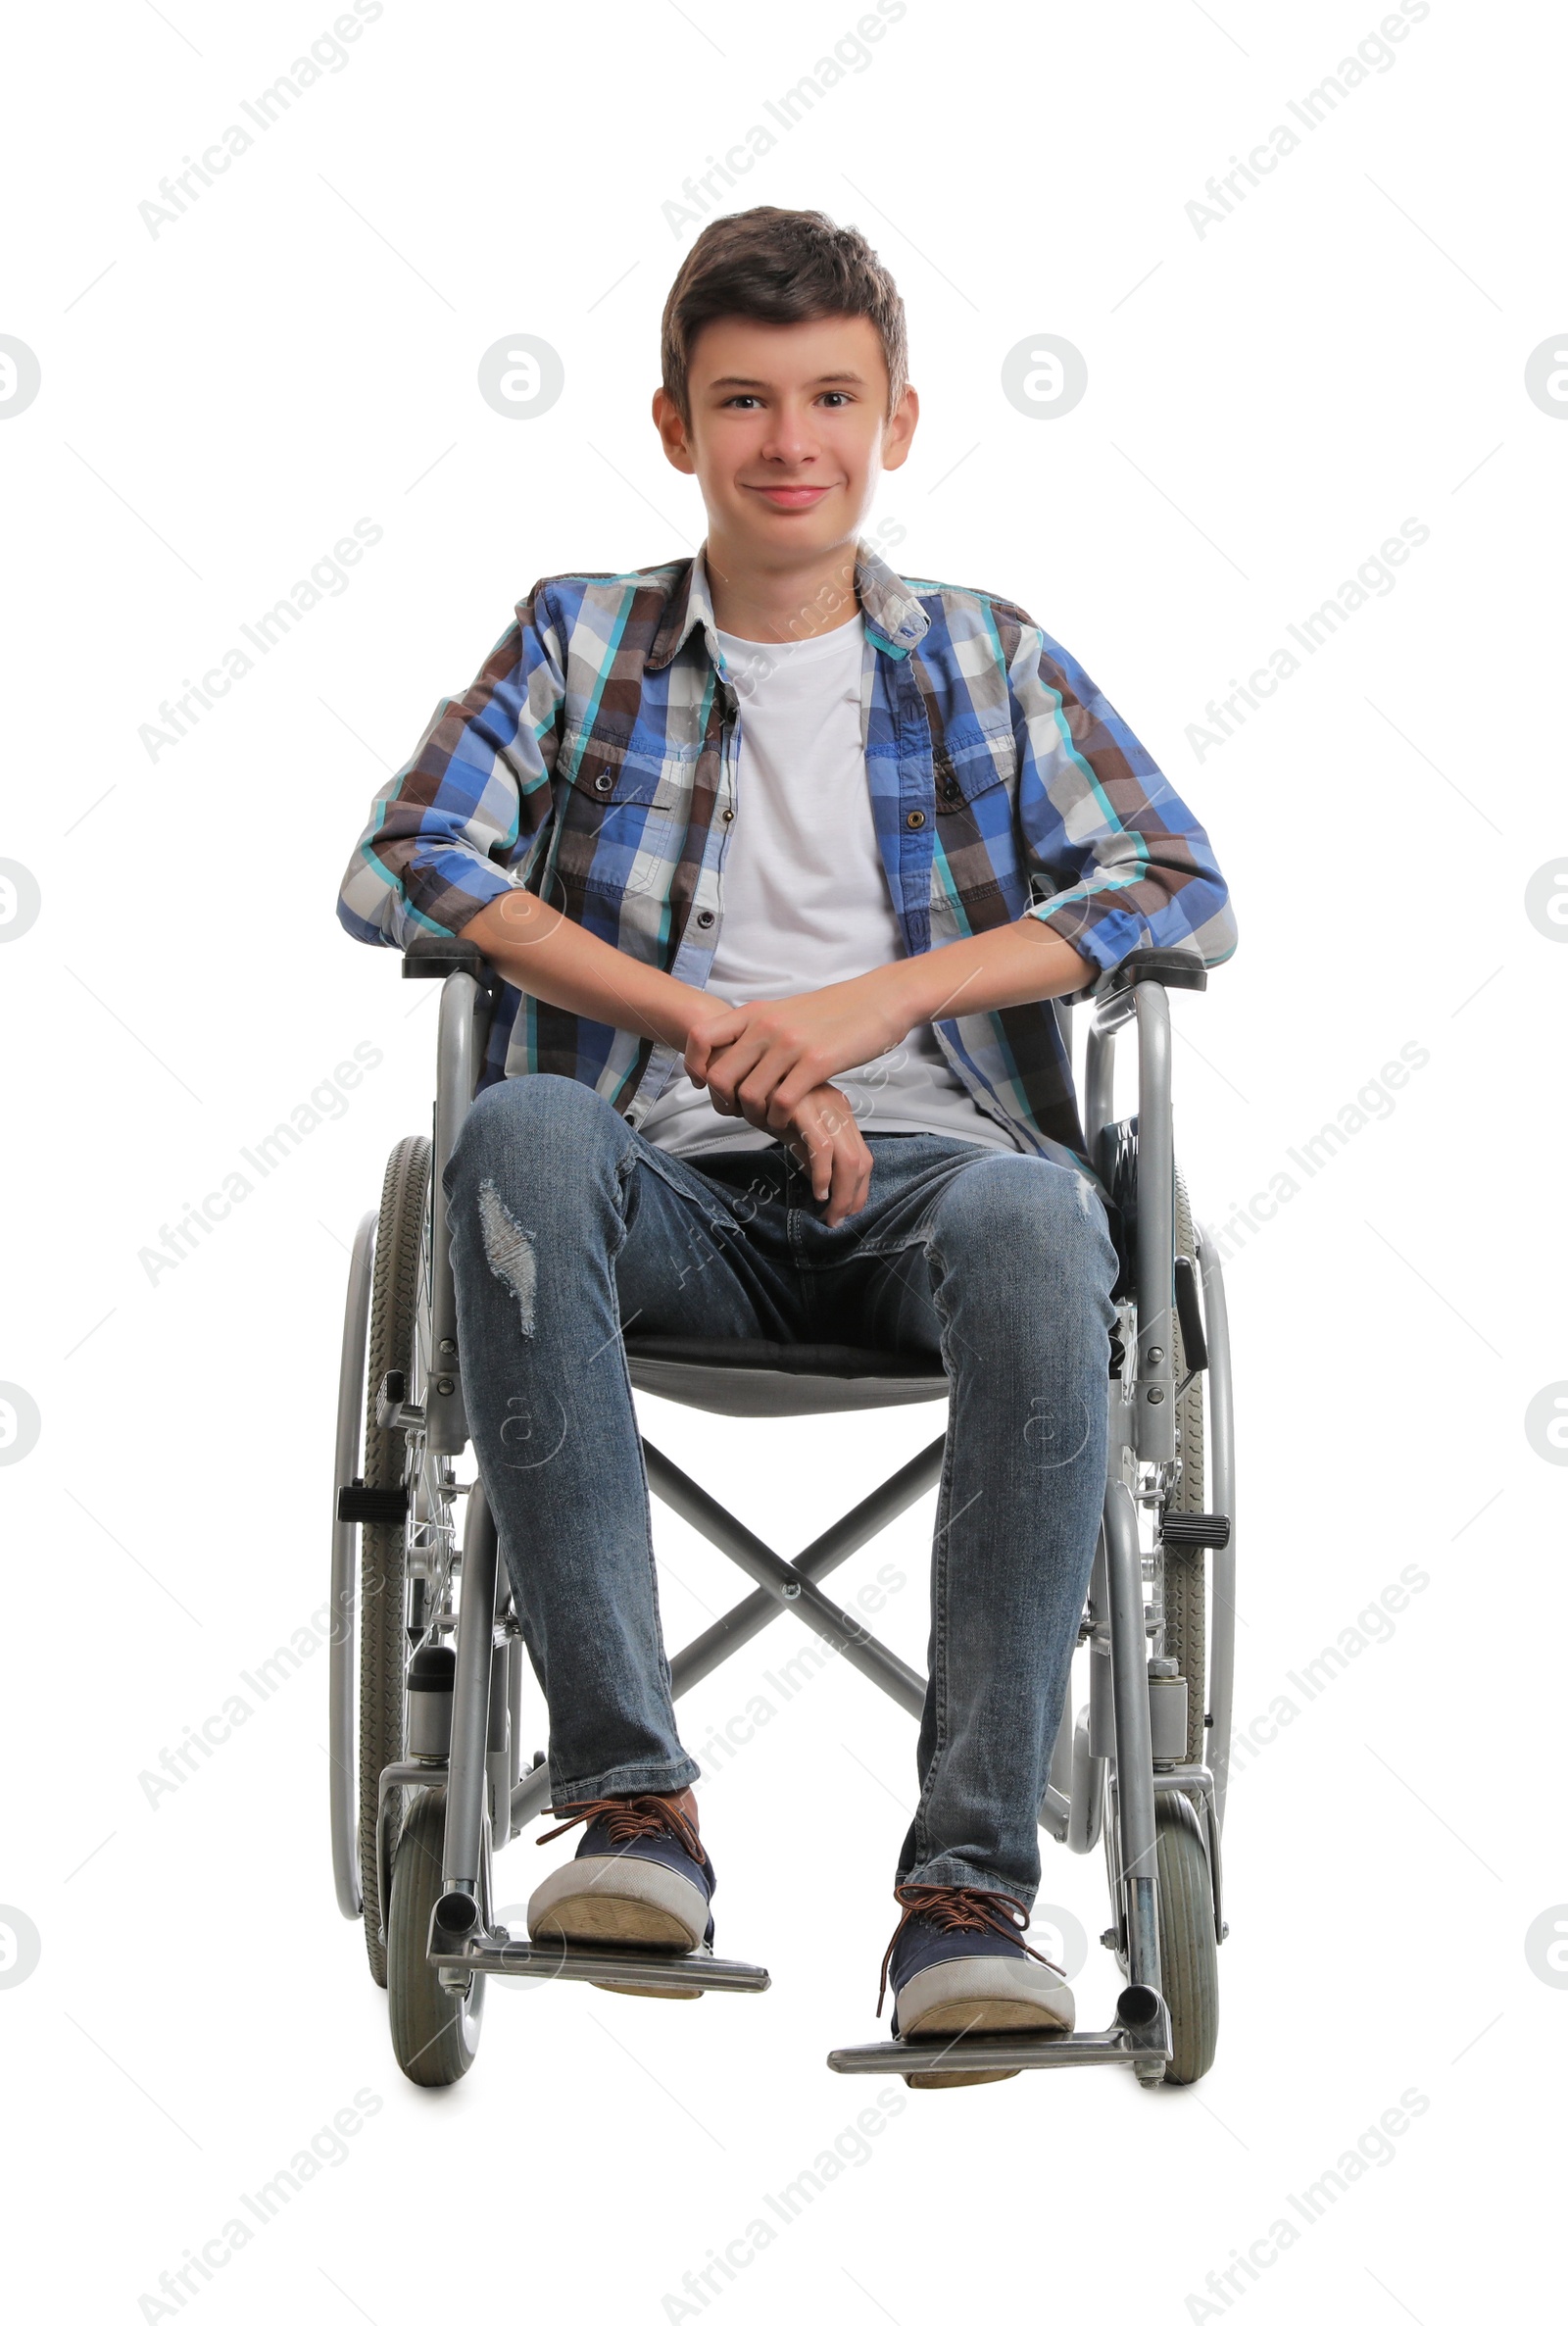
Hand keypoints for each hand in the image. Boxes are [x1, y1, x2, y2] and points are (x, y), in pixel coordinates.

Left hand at [684, 975, 909, 1135]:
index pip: (700, 1037)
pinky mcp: (816, 1063)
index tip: (704, 1084)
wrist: (879, 999)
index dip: (693, 1066)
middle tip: (739, 1113)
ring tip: (766, 1120)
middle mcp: (766, 1026)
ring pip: (748, 1095)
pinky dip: (778, 1120)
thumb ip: (758, 1029)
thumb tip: (734, 1054)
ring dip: (753, 1117)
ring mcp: (790, 1044)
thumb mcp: (786, 1011)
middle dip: (724, 1103)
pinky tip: (787, 1121)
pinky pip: (780, 1103)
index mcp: (755, 1012)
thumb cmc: (834, 1011)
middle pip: (720, 1076)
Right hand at [775, 1082, 872, 1225]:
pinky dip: (823, 1175)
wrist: (741, 1070)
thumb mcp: (793, 1130)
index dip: (859, 1189)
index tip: (847, 1211)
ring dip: (841, 1194)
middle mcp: (837, 1109)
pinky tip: (817, 1192)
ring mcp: (823, 1108)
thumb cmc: (764, 1100)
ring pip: (848, 1159)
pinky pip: (822, 1148)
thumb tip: (822, 1186)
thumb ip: (809, 1153)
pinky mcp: (805, 1109)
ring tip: (829, 1215)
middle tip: (837, 1221)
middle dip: (853, 1197)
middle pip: (861, 1161)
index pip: (862, 1157)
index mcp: (839, 1113)